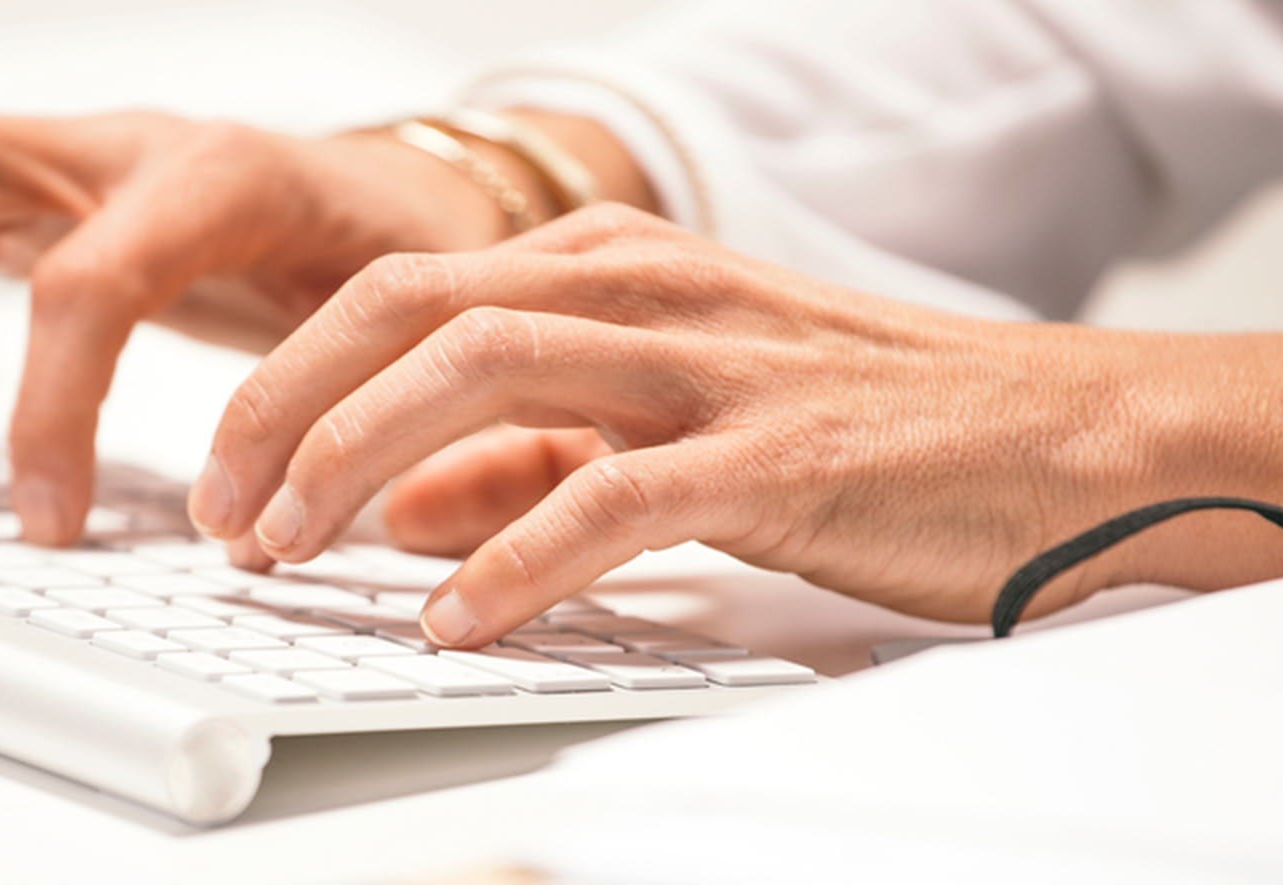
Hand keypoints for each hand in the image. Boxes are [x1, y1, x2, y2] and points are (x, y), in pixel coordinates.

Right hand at [0, 113, 518, 545]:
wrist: (401, 192)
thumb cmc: (410, 252)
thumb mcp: (414, 314)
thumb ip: (370, 385)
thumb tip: (329, 508)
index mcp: (224, 177)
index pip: (91, 276)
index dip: (50, 404)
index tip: (46, 520)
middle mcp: (128, 152)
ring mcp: (76, 166)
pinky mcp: (46, 202)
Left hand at [192, 204, 1282, 645]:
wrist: (1060, 437)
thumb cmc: (858, 423)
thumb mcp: (665, 417)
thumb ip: (526, 455)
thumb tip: (400, 509)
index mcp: (610, 266)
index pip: (398, 294)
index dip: (288, 380)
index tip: (225, 471)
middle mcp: (644, 290)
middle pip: (408, 312)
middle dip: (287, 409)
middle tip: (222, 511)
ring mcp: (708, 363)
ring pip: (487, 374)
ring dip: (362, 462)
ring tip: (292, 547)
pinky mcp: (772, 454)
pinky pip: (610, 495)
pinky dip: (513, 558)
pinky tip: (454, 615)